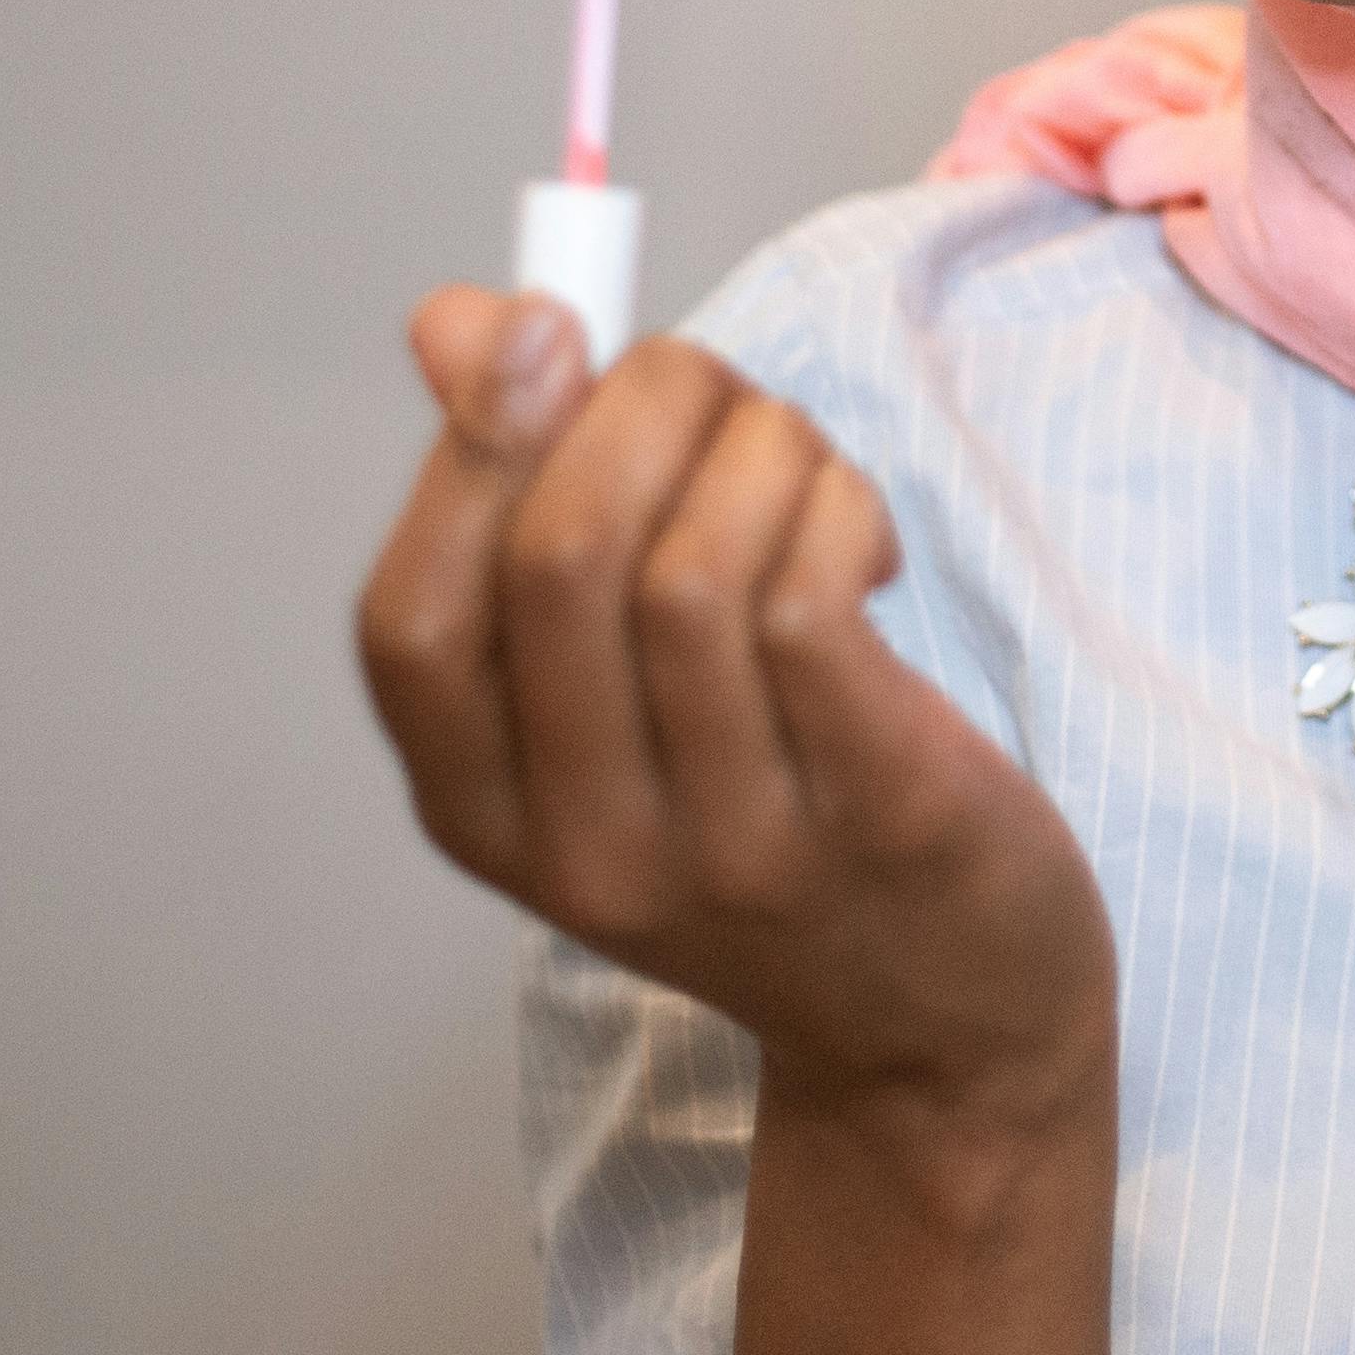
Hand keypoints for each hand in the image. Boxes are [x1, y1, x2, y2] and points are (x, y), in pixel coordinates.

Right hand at [354, 289, 1117, 1143]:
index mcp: (489, 815)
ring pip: (698, 567)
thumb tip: (462, 320)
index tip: (541, 328)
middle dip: (643, 405)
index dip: (466, 453)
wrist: (943, 1033)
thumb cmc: (772, 812)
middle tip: (711, 388)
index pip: (411, 624)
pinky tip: (861, 536)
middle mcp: (589, 849)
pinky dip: (834, 510)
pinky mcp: (876, 817)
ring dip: (762, 449)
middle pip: (559, 561)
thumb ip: (528, 504)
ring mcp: (733, 847)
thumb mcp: (616, 700)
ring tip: (800, 467)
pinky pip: (816, 604)